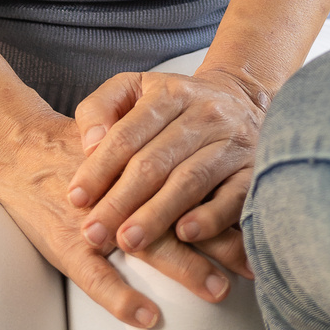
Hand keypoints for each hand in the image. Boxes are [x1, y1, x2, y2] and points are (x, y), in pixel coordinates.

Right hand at [0, 102, 239, 324]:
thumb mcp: (117, 131)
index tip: (257, 218)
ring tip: (218, 288)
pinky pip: (96, 277)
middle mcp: (120, 188)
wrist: (20, 149)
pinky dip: (121, 298)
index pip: (188, 178)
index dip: (223, 200)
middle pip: (178, 212)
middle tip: (250, 262)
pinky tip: (148, 316)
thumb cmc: (77, 147)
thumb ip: (155, 141)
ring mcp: (94, 218)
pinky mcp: (67, 243)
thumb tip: (209, 154)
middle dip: (217, 239)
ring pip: (145, 244)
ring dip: (184, 267)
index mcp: (136, 159)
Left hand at [67, 66, 267, 273]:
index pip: (128, 133)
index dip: (99, 168)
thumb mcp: (134, 88)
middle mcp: (204, 115)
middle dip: (121, 201)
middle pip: (156, 161)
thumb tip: (89, 144)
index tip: (76, 198)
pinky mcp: (253, 170)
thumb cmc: (174, 104)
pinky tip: (184, 235)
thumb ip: (101, 107)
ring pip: (190, 180)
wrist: (241, 98)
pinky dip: (210, 218)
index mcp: (169, 94)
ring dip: (157, 215)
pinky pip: (233, 197)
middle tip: (94, 233)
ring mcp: (231, 143)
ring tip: (128, 241)